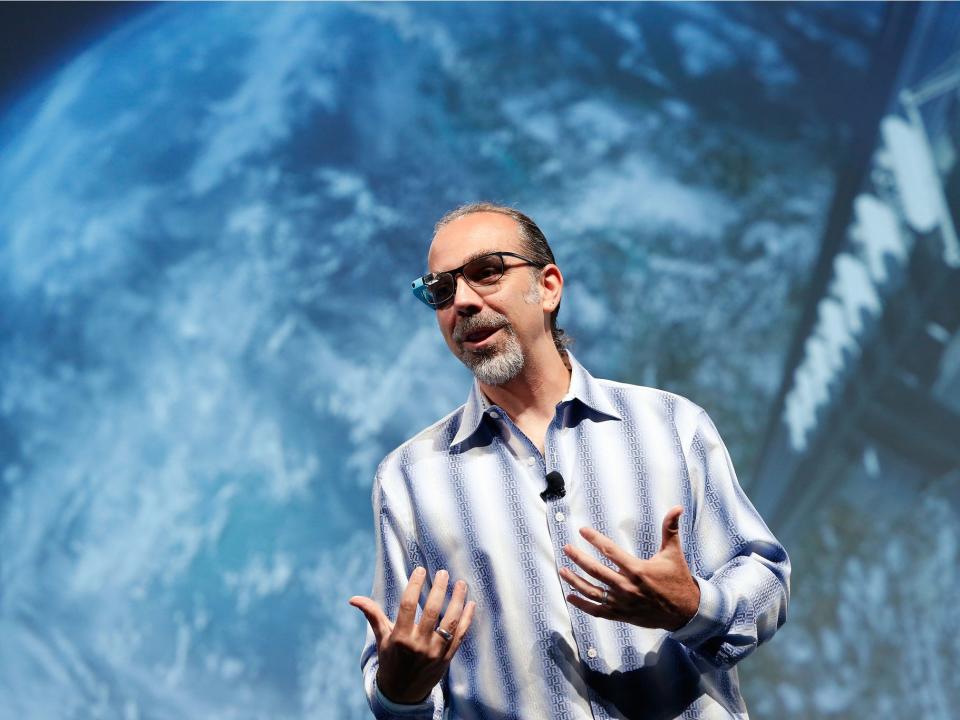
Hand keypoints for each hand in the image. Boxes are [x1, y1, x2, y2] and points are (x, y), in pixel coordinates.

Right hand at [348, 567, 475, 703]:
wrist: (403, 694)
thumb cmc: (391, 660)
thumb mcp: (381, 639)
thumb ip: (372, 615)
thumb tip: (353, 598)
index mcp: (400, 638)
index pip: (407, 605)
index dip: (414, 585)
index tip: (420, 570)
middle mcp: (418, 645)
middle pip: (432, 611)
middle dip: (439, 589)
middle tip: (443, 572)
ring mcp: (435, 652)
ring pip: (450, 622)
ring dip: (457, 601)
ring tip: (461, 583)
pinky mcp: (447, 658)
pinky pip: (460, 635)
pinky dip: (467, 619)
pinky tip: (470, 603)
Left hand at [560, 506, 699, 630]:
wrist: (685, 612)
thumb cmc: (677, 579)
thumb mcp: (674, 553)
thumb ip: (670, 529)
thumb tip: (677, 507)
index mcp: (638, 570)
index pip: (610, 551)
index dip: (595, 539)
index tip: (583, 530)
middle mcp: (627, 587)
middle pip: (596, 571)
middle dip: (578, 558)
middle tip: (566, 548)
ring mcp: (622, 603)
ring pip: (592, 591)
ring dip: (575, 581)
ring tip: (562, 570)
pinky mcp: (621, 615)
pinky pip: (597, 610)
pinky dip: (582, 604)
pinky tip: (570, 596)